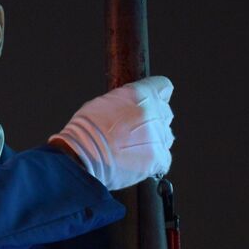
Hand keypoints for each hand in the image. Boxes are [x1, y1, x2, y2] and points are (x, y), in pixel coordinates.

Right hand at [50, 77, 174, 190]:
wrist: (82, 156)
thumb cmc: (85, 131)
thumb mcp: (102, 103)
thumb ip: (125, 102)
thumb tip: (128, 107)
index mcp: (140, 94)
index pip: (163, 86)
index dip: (157, 94)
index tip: (152, 101)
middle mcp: (154, 112)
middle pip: (165, 113)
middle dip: (153, 120)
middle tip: (135, 130)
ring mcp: (158, 136)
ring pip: (166, 136)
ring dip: (154, 141)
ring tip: (132, 149)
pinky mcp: (158, 158)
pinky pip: (164, 159)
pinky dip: (153, 162)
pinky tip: (136, 162)